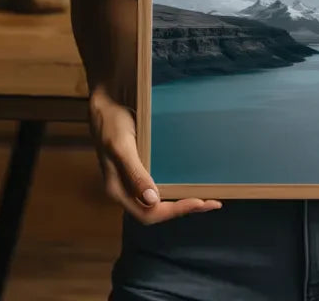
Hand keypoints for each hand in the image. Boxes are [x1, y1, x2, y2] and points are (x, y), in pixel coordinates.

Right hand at [87, 84, 221, 224]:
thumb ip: (135, 174)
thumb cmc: (112, 123)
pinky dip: (175, 188)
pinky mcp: (139, 169)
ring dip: (181, 201)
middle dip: (184, 209)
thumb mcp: (122, 147)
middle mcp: (126, 190)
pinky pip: (158, 185)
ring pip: (158, 201)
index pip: (148, 214)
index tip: (199, 202)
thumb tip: (153, 200)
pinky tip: (188, 183)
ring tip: (207, 197)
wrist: (105, 103)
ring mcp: (132, 180)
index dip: (174, 211)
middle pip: (156, 211)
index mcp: (118, 190)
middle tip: (213, 202)